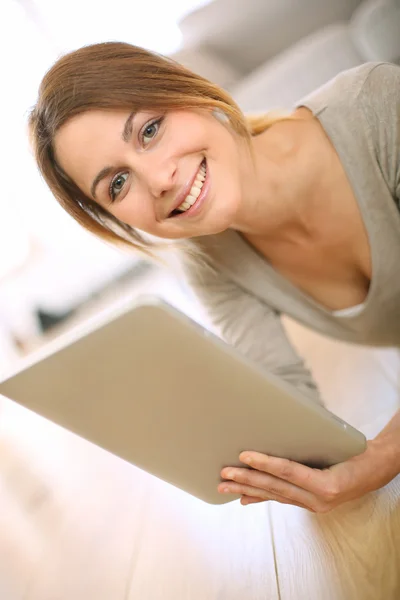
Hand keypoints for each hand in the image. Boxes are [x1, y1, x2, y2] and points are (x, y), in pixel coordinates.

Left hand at [218, 439, 395, 512]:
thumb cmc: (355, 451)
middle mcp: (318, 500)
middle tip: (224, 474)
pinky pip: (281, 499)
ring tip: (225, 486)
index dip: (263, 463)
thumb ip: (308, 444)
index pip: (288, 471)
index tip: (243, 455)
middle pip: (275, 487)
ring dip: (248, 489)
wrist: (375, 470)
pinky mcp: (310, 504)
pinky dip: (262, 497)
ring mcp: (314, 505)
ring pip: (274, 495)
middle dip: (246, 480)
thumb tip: (275, 429)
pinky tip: (244, 498)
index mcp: (326, 485)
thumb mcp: (335, 445)